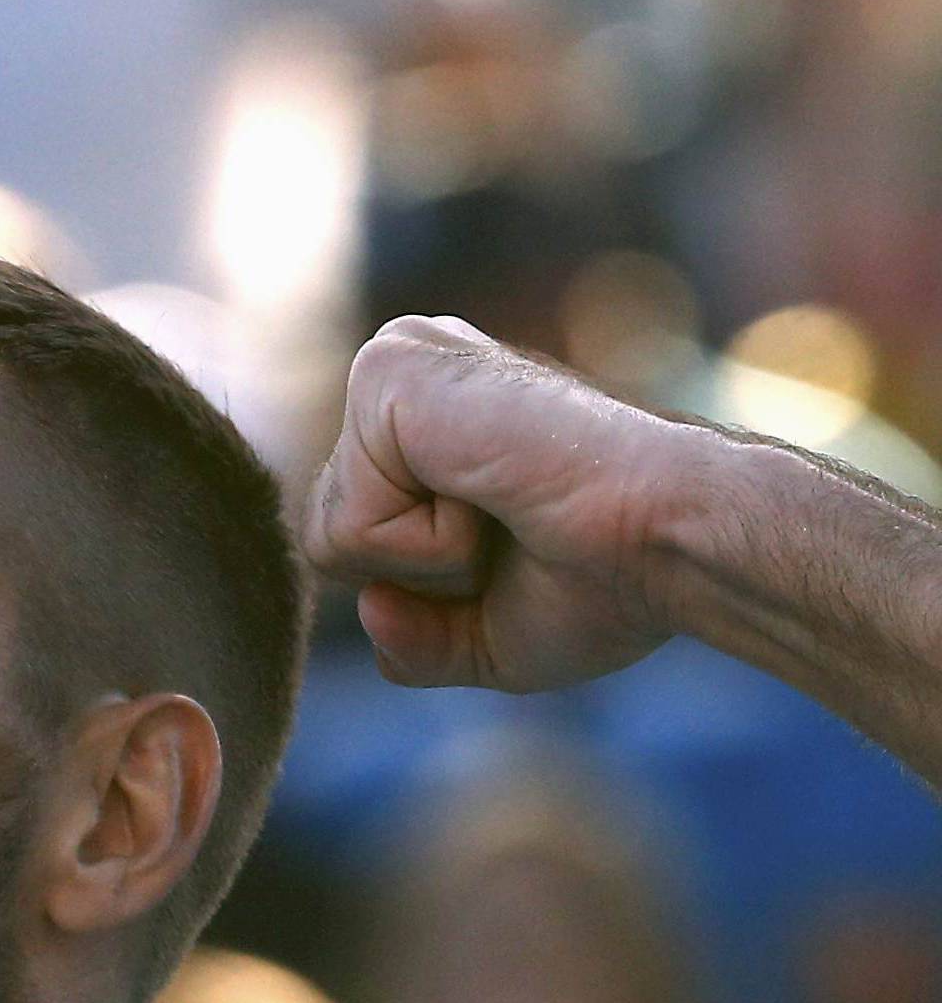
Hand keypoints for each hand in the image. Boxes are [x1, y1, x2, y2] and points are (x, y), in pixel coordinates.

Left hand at [302, 315, 707, 692]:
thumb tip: (370, 608)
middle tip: (515, 533)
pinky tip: (495, 492)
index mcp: (423, 424)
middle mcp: (402, 381)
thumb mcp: (484, 637)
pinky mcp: (383, 371)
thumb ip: (408, 638)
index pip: (352, 549)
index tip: (521, 546)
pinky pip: (348, 526)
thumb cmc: (606, 581)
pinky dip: (425, 547)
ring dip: (427, 565)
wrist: (671, 538)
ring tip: (507, 510)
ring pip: (332, 539)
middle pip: (330, 546)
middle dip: (421, 582)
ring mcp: (389, 364)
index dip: (430, 590)